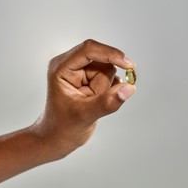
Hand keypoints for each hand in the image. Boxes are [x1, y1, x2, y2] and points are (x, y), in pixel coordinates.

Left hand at [31, 39, 135, 157]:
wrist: (58, 138)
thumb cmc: (63, 127)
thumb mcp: (85, 115)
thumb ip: (107, 102)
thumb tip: (130, 88)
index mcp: (61, 67)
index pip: (88, 50)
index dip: (110, 54)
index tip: (128, 64)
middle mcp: (70, 65)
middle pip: (101, 60)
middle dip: (105, 81)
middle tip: (95, 100)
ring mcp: (81, 72)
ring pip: (108, 70)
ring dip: (106, 88)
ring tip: (91, 103)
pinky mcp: (90, 79)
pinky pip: (111, 78)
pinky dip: (110, 91)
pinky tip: (96, 102)